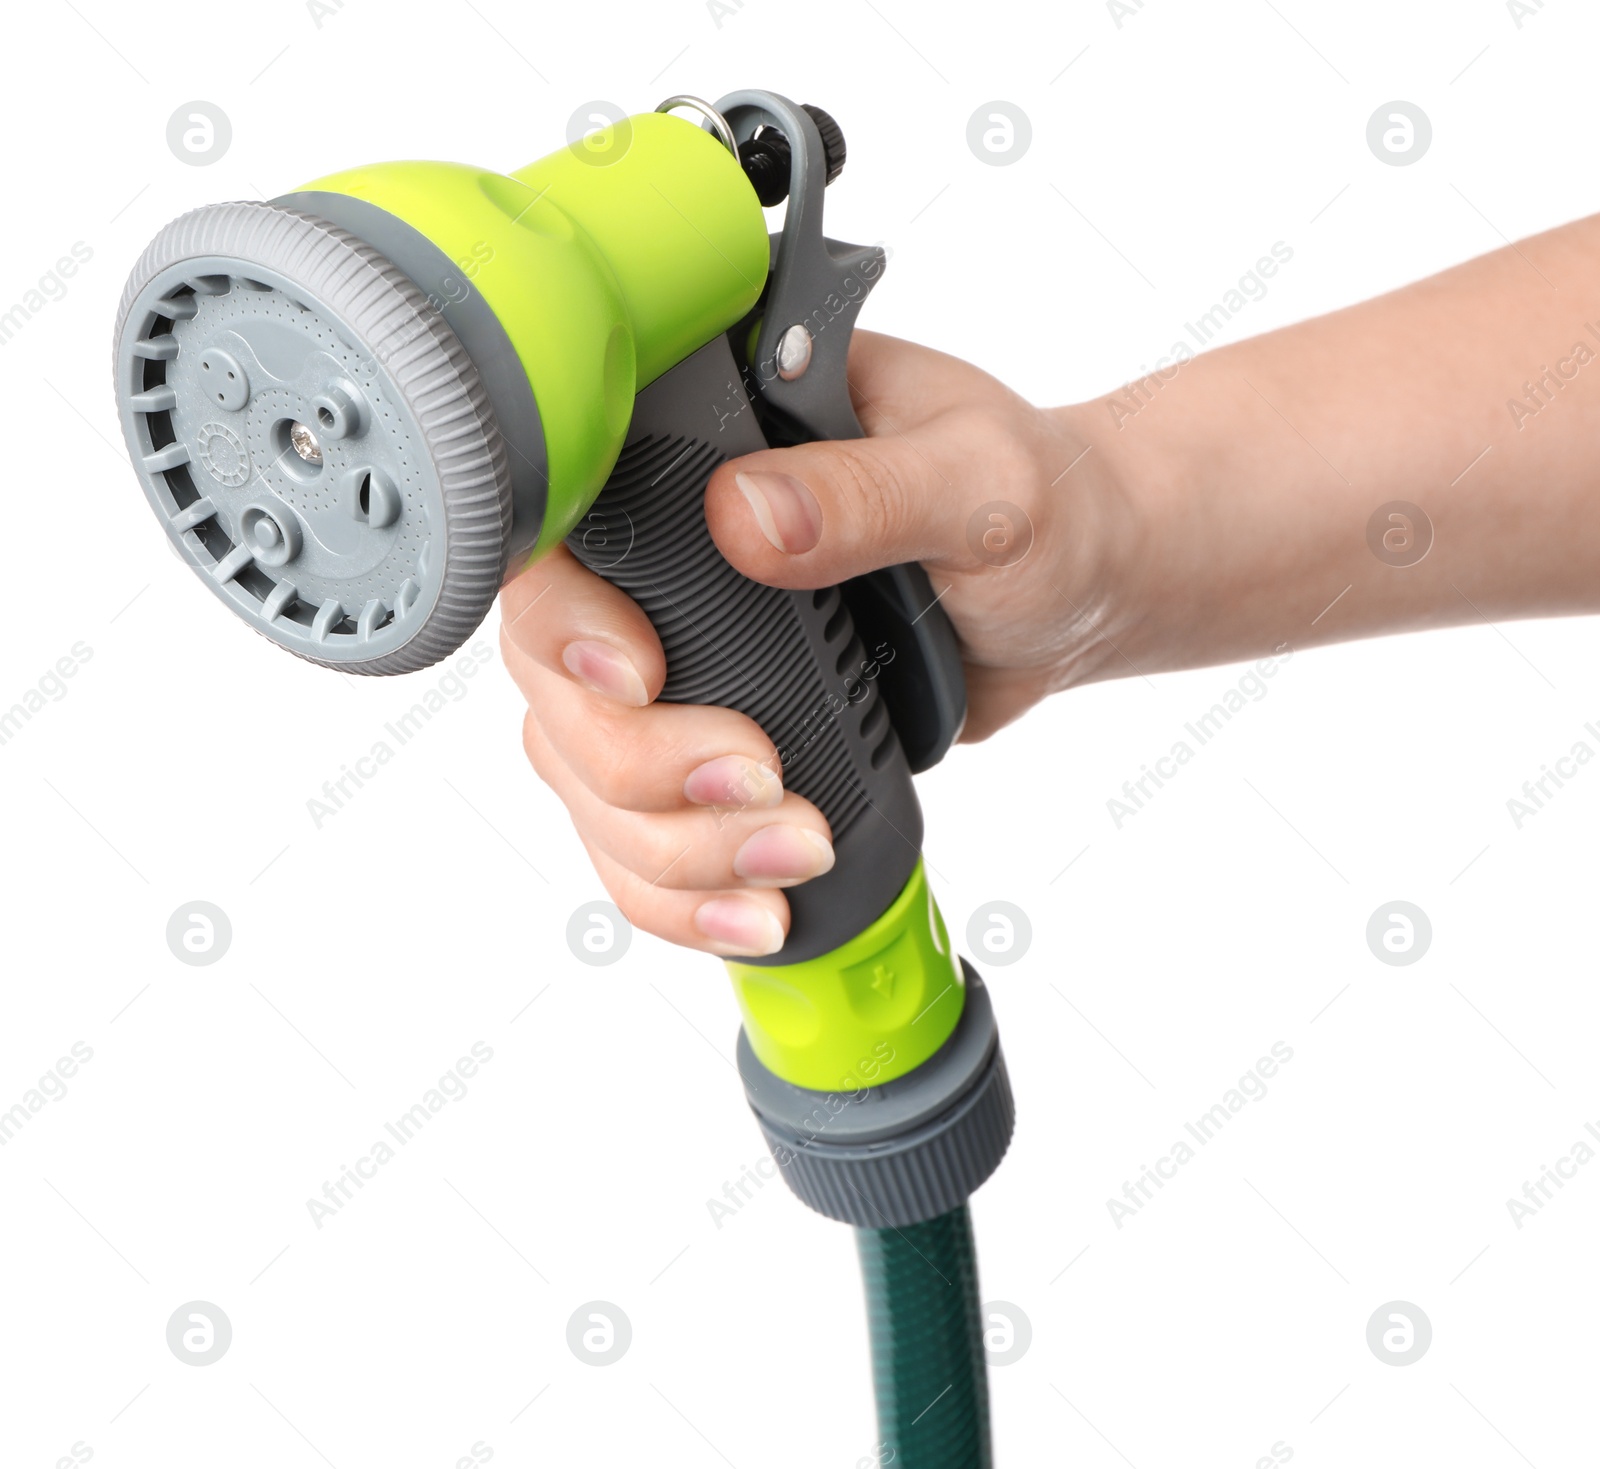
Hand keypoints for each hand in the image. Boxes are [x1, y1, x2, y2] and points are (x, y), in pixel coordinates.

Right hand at [500, 330, 1127, 955]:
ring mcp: (682, 659)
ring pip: (585, 780)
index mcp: (702, 450)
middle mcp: (665, 558)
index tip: (645, 678)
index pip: (561, 533)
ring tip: (796, 851)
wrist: (1081, 588)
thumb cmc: (1042, 507)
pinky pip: (640, 838)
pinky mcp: (710, 744)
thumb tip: (747, 519)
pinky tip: (755, 910)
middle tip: (761, 777)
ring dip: (673, 846)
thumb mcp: (979, 480)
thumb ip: (870, 492)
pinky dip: (680, 895)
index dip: (568, 622)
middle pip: (556, 686)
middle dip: (643, 764)